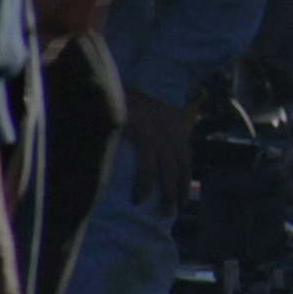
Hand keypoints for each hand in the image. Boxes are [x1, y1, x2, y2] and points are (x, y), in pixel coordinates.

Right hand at [124, 84, 192, 213]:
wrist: (105, 83)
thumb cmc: (119, 99)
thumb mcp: (145, 110)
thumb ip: (154, 126)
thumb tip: (154, 154)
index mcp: (172, 119)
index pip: (185, 151)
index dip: (186, 173)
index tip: (185, 192)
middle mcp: (169, 124)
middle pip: (182, 162)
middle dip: (181, 187)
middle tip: (177, 207)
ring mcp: (157, 128)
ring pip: (169, 168)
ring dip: (168, 192)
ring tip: (165, 210)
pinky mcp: (143, 132)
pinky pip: (149, 165)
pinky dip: (146, 183)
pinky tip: (141, 197)